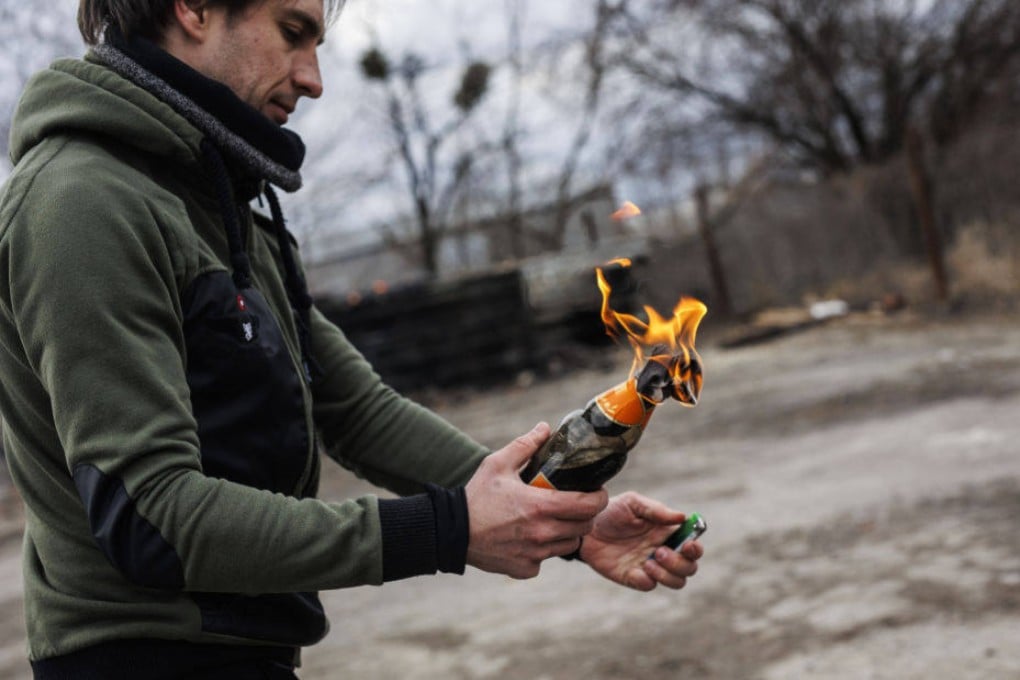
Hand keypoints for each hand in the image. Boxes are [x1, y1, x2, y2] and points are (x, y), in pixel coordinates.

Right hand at [465, 423, 608, 578]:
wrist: (450, 531)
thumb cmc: (476, 496)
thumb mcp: (498, 464)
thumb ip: (525, 445)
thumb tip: (545, 428)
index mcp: (541, 506)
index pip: (589, 506)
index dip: (599, 497)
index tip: (597, 491)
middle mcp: (542, 533)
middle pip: (585, 527)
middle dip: (585, 514)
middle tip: (575, 504)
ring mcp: (535, 554)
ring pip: (568, 545)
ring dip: (566, 532)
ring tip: (553, 520)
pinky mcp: (525, 569)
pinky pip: (546, 560)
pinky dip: (543, 549)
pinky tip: (529, 537)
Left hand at [580, 491, 702, 591]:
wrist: (585, 527)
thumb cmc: (612, 511)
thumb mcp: (633, 503)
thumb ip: (656, 510)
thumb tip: (683, 518)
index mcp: (667, 533)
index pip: (693, 546)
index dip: (696, 548)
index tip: (687, 544)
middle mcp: (663, 552)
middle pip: (689, 568)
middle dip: (680, 563)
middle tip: (659, 551)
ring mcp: (650, 567)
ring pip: (676, 582)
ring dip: (668, 574)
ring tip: (649, 561)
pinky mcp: (633, 577)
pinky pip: (649, 586)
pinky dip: (647, 580)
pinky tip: (636, 569)